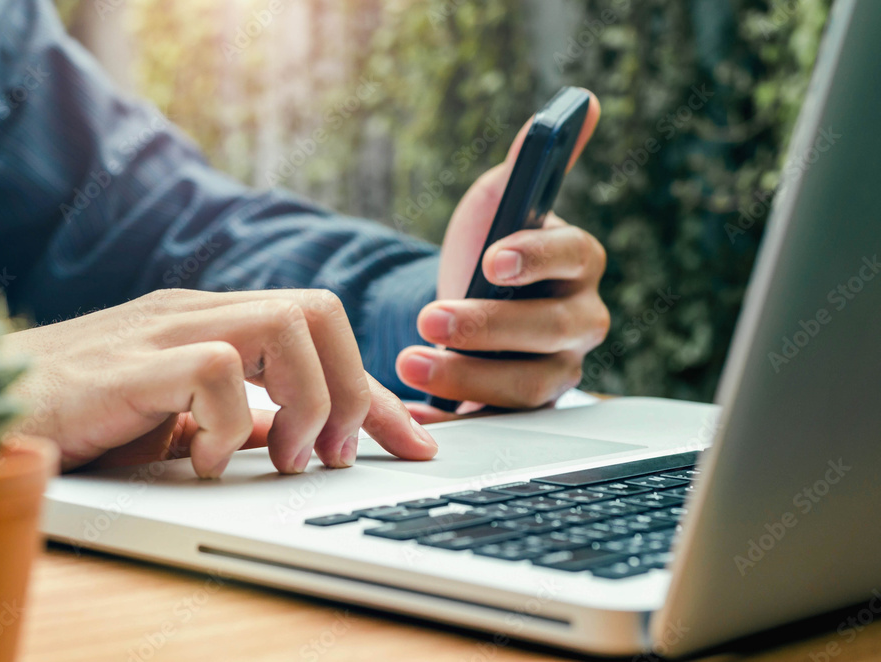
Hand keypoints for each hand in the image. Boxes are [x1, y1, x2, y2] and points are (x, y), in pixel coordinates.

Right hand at [0, 289, 436, 476]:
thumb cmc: (84, 413)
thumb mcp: (181, 417)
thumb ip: (237, 415)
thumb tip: (299, 436)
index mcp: (216, 319)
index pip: (323, 331)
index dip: (377, 391)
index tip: (413, 442)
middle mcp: (200, 311)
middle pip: (320, 310)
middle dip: (352, 386)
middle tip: (333, 453)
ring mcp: (165, 329)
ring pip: (283, 326)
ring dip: (306, 401)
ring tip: (286, 459)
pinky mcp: (128, 363)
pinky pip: (214, 369)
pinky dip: (230, 423)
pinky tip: (209, 462)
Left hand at [396, 90, 609, 420]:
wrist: (467, 300)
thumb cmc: (488, 248)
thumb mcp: (498, 202)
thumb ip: (529, 164)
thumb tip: (580, 106)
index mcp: (579, 264)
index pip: (575, 257)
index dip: (538, 257)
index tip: (493, 259)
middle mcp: (579, 318)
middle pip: (552, 328)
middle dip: (490, 326)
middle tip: (433, 318)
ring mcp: (556, 367)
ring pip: (529, 384)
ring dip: (469, 376)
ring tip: (411, 362)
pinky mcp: (523, 404)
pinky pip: (497, 418)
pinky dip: (457, 416)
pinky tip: (418, 413)